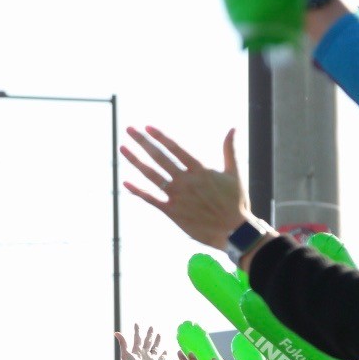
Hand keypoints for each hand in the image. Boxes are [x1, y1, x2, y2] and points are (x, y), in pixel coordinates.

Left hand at [116, 324, 165, 359]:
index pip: (137, 338)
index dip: (137, 331)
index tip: (136, 324)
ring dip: (157, 341)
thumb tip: (116, 332)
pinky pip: (162, 358)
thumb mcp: (126, 354)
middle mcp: (144, 353)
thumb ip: (123, 343)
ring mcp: (151, 359)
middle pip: (147, 341)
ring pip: (155, 347)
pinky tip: (166, 350)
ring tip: (159, 334)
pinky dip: (164, 354)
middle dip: (149, 334)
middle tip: (151, 327)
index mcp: (137, 351)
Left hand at [122, 127, 256, 250]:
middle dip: (143, 142)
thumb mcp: (234, 173)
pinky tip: (125, 182)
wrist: (233, 232)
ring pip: (151, 175)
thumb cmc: (236, 203)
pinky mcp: (172, 212)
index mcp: (200, 170)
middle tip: (129, 129)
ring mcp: (177, 196)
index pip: (175, 148)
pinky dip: (138, 191)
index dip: (160, 137)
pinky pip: (151, 199)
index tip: (147, 126)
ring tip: (123, 148)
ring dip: (136, 160)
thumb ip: (229, 150)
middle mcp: (186, 181)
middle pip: (159, 157)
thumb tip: (233, 128)